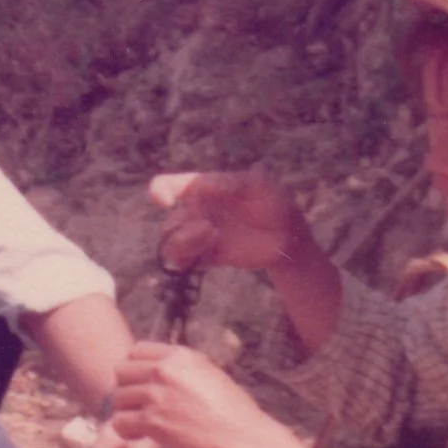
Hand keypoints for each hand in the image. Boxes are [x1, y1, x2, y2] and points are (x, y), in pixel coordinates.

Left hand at [110, 338, 276, 447]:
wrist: (241, 437)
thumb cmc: (233, 410)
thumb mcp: (210, 374)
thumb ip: (184, 368)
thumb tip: (165, 366)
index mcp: (180, 356)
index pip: (137, 350)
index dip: (136, 368)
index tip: (143, 383)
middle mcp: (164, 371)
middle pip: (121, 371)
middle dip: (127, 388)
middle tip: (140, 404)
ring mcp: (156, 395)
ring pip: (118, 397)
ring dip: (127, 411)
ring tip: (142, 422)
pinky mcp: (152, 421)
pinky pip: (120, 421)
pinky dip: (126, 430)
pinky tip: (141, 435)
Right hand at [150, 168, 311, 274]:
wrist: (288, 234)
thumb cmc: (272, 200)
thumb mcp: (257, 184)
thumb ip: (230, 183)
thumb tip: (200, 187)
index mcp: (200, 190)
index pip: (166, 186)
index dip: (159, 192)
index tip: (166, 201)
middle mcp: (194, 213)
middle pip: (168, 222)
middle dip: (183, 226)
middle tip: (211, 228)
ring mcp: (198, 236)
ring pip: (170, 245)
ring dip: (185, 244)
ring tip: (213, 238)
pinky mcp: (206, 257)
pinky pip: (183, 264)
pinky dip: (188, 261)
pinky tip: (208, 258)